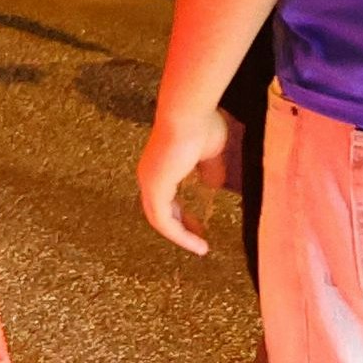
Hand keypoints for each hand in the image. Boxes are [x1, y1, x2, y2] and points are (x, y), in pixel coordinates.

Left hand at [135, 98, 240, 255]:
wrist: (188, 114)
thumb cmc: (200, 126)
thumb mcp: (210, 153)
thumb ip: (209, 170)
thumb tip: (214, 186)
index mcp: (159, 166)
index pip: (164, 197)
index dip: (180, 212)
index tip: (198, 224)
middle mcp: (149, 176)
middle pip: (159, 211)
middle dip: (179, 226)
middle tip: (198, 239)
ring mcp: (148, 182)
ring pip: (160, 220)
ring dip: (180, 236)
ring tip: (200, 248)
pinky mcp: (154, 189)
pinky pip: (163, 221)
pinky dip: (179, 235)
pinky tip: (196, 244)